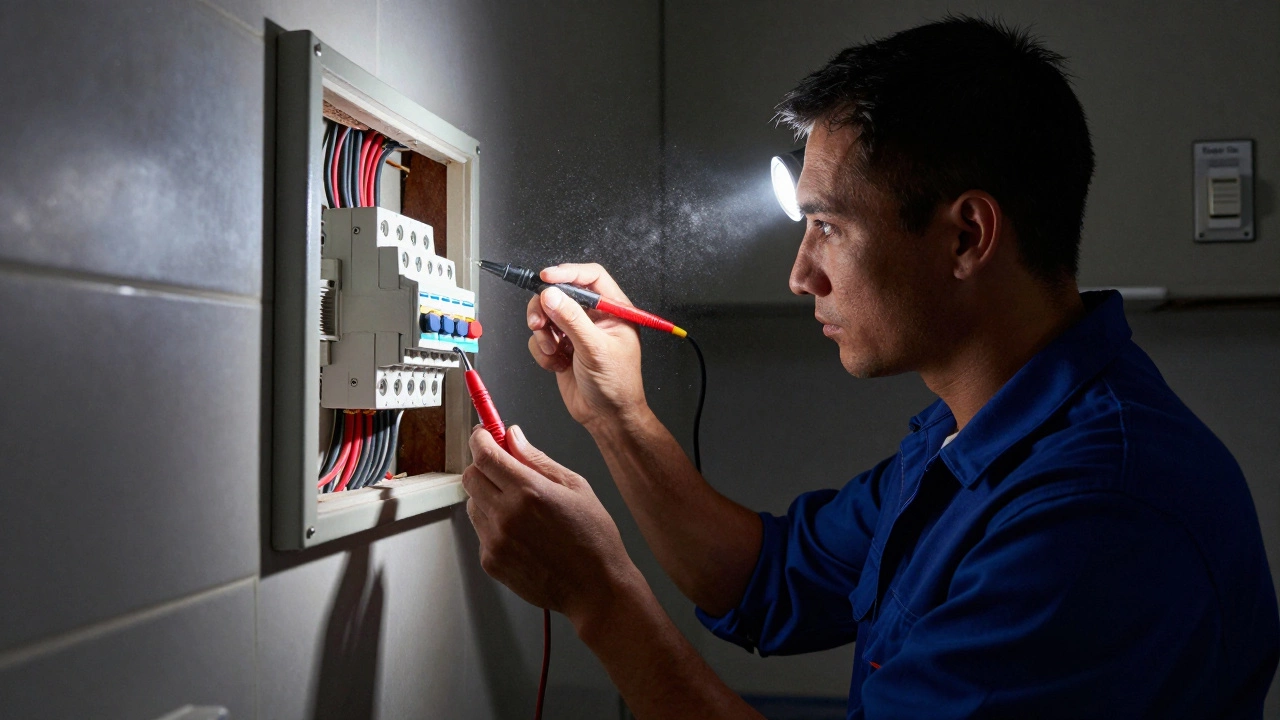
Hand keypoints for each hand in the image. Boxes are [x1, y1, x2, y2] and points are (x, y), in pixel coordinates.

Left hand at [462, 424, 639, 620]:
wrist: (595, 588)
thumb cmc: (593, 539)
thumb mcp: (575, 487)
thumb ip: (539, 460)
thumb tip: (514, 437)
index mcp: (529, 492)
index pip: (485, 454)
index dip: (481, 439)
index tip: (484, 435)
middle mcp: (506, 515)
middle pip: (471, 476)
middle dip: (483, 466)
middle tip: (503, 468)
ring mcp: (495, 541)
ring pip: (472, 503)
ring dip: (487, 496)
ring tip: (519, 507)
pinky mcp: (491, 561)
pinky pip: (481, 531)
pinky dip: (493, 524)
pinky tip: (521, 532)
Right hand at [527, 264, 645, 431]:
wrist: (606, 417)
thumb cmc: (616, 385)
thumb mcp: (595, 349)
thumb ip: (572, 320)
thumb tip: (552, 295)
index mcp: (613, 310)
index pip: (590, 277)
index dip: (568, 273)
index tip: (546, 278)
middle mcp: (594, 317)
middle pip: (561, 293)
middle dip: (546, 307)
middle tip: (539, 322)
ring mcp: (575, 332)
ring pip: (546, 315)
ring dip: (543, 333)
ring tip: (553, 351)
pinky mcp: (561, 347)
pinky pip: (540, 338)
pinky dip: (542, 352)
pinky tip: (556, 365)